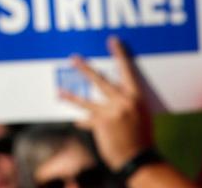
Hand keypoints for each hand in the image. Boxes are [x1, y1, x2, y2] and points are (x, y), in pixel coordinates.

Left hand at [59, 36, 154, 169]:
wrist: (140, 159)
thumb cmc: (142, 138)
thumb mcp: (141, 116)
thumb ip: (127, 102)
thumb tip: (115, 93)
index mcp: (136, 97)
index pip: (127, 71)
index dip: (120, 55)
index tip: (112, 41)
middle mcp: (123, 102)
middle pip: (100, 80)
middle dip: (85, 69)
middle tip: (73, 58)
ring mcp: (111, 112)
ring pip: (86, 100)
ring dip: (71, 95)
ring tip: (58, 91)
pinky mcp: (101, 123)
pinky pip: (87, 119)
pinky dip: (83, 122)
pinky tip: (78, 123)